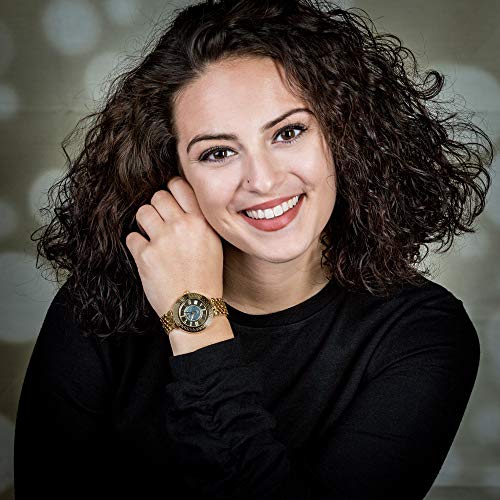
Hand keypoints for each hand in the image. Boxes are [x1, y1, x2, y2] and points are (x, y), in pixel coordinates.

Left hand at [125, 176, 223, 318]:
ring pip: (143, 212)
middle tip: (161, 223)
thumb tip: (179, 202)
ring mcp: (162, 239)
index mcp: (201, 221)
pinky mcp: (145, 255)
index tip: (170, 200)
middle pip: (158, 196)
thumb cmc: (206, 277)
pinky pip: (131, 237)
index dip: (171, 190)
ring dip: (145, 223)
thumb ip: (198, 220)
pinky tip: (148, 256)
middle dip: (157, 207)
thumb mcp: (213, 243)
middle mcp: (182, 226)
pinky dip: (137, 245)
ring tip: (153, 237)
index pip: (179, 185)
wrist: (195, 308)